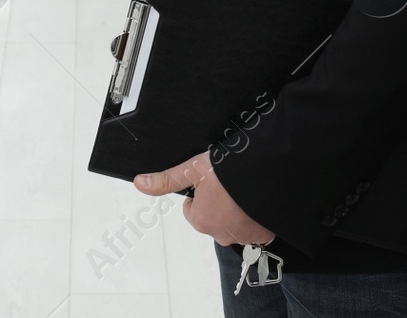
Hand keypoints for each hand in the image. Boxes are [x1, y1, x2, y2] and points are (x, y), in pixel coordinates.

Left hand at [134, 152, 273, 246]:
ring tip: (243, 189)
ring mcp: (243, 237)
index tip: (212, 182)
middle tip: (229, 185)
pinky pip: (253, 227)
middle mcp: (219, 234)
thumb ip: (167, 180)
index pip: (193, 209)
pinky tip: (255, 200)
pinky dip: (253, 216)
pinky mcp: (263, 236)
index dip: (201, 193)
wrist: (267, 172)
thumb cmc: (229, 170)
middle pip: (212, 216)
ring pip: (232, 222)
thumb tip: (139, 183)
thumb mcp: (193, 169)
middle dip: (219, 203)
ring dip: (237, 210)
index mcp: (200, 220)